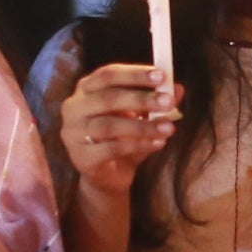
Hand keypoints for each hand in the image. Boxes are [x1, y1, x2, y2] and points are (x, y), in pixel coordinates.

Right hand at [59, 60, 177, 197]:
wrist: (108, 176)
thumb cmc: (122, 138)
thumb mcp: (141, 117)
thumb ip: (156, 102)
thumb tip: (178, 88)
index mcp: (86, 89)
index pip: (108, 75)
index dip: (135, 74)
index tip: (161, 76)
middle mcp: (74, 107)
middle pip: (108, 98)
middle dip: (141, 99)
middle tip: (168, 102)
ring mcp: (73, 133)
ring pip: (109, 125)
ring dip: (142, 126)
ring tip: (169, 128)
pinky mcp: (81, 157)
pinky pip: (111, 149)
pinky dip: (138, 145)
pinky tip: (158, 144)